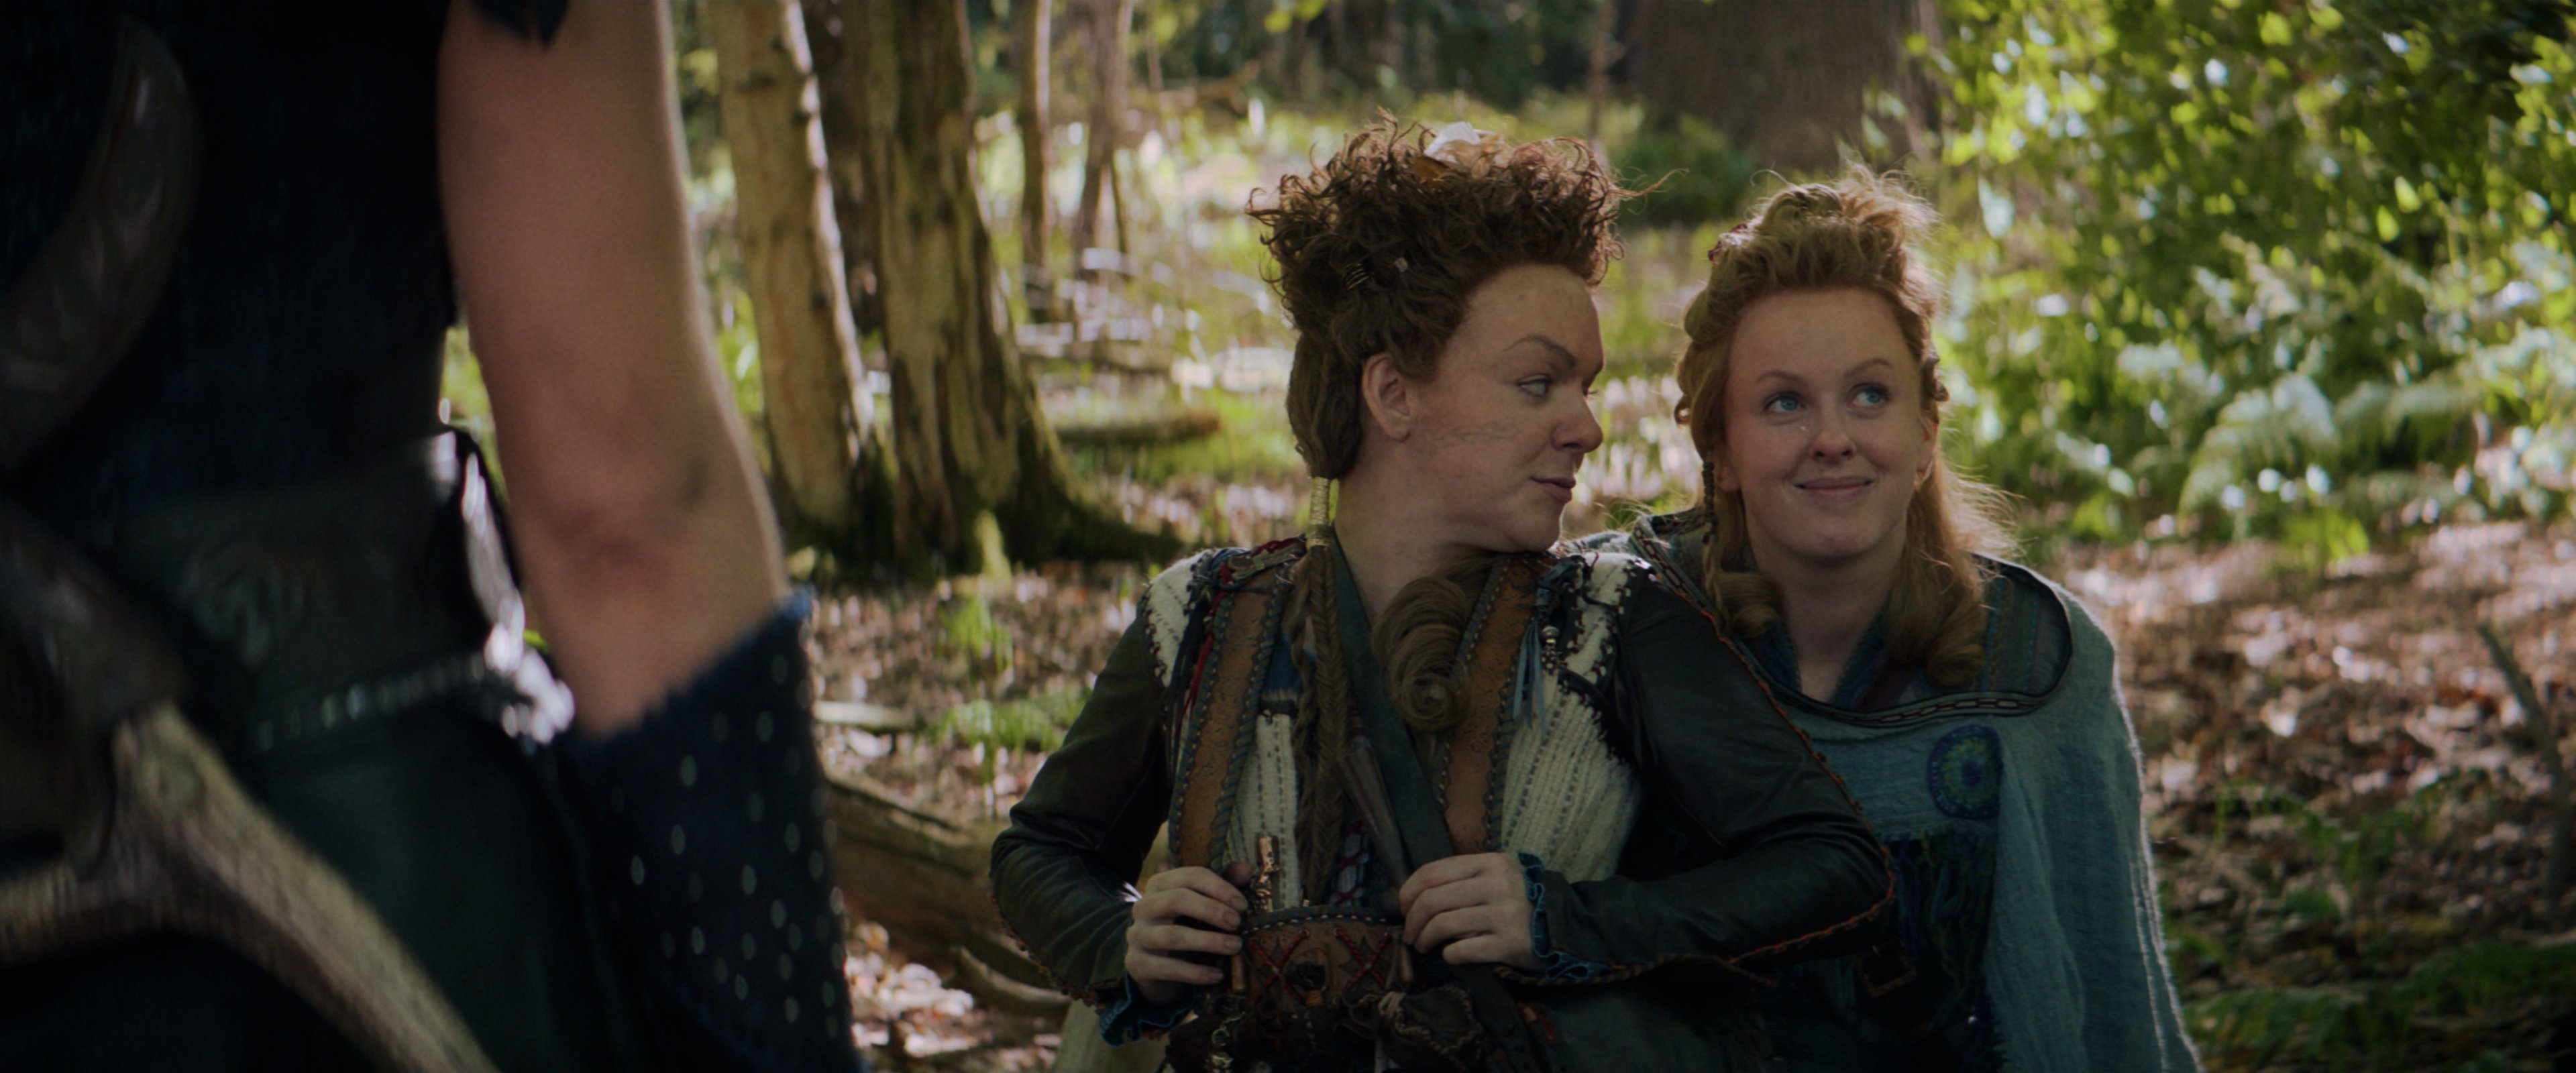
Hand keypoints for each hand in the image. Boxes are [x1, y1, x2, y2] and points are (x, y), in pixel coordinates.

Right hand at [1123, 862, 1251, 1005]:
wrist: (1156, 966)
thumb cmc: (1184, 926)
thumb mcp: (1202, 905)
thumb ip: (1222, 887)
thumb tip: (1246, 868)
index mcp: (1160, 884)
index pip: (1190, 877)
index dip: (1219, 888)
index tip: (1242, 905)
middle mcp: (1144, 906)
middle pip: (1177, 900)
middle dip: (1211, 910)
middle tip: (1237, 923)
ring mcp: (1138, 935)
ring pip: (1172, 935)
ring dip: (1207, 941)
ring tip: (1234, 947)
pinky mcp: (1137, 963)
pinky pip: (1167, 968)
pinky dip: (1195, 973)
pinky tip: (1217, 975)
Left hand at [1397, 853, 1539, 971]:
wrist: (1564, 925)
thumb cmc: (1520, 901)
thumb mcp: (1497, 875)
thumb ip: (1463, 878)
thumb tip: (1414, 896)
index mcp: (1490, 863)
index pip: (1433, 872)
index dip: (1408, 891)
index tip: (1402, 907)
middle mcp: (1497, 884)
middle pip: (1433, 900)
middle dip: (1412, 920)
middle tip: (1409, 934)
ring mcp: (1504, 914)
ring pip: (1443, 925)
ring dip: (1424, 938)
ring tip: (1423, 946)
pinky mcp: (1509, 943)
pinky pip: (1462, 950)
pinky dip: (1448, 954)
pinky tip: (1449, 955)